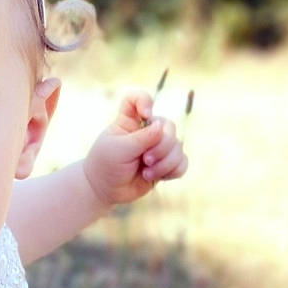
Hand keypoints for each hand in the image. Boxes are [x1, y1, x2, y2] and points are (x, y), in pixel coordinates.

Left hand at [82, 88, 187, 207]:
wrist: (105, 189)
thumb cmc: (106, 165)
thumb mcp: (120, 149)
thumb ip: (142, 138)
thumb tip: (162, 127)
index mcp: (129, 120)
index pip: (139, 98)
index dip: (145, 101)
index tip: (145, 115)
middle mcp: (146, 130)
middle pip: (168, 127)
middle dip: (161, 146)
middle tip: (145, 160)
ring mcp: (157, 147)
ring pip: (177, 147)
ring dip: (165, 163)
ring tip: (147, 173)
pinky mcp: (165, 164)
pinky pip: (182, 162)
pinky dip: (173, 170)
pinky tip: (160, 177)